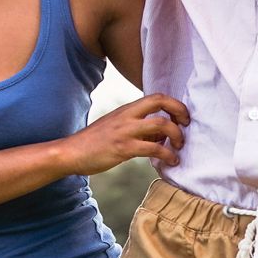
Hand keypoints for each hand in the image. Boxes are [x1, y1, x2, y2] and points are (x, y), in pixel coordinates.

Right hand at [58, 93, 188, 174]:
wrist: (71, 152)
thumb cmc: (94, 142)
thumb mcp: (116, 127)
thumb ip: (138, 127)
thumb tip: (161, 134)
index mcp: (126, 109)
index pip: (156, 96)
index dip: (174, 104)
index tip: (181, 118)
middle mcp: (127, 116)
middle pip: (160, 101)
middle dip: (180, 111)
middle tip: (186, 126)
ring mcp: (125, 131)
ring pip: (161, 124)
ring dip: (177, 136)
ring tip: (179, 147)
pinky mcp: (123, 148)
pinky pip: (154, 148)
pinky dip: (167, 155)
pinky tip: (170, 161)